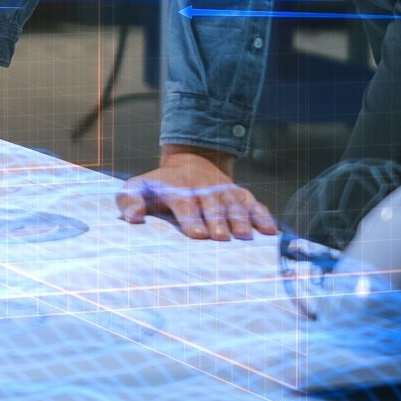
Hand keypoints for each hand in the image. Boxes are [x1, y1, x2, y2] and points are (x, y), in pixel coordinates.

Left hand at [118, 145, 279, 240]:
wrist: (189, 163)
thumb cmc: (159, 186)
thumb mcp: (138, 187)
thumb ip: (129, 202)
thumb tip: (133, 218)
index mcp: (176, 187)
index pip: (185, 202)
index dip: (191, 218)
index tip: (197, 235)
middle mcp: (202, 187)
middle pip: (212, 204)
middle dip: (217, 220)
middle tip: (223, 238)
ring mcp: (223, 190)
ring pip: (234, 204)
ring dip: (240, 219)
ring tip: (245, 237)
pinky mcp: (239, 194)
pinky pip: (253, 203)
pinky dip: (263, 215)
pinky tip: (270, 231)